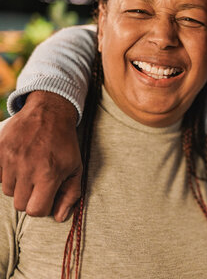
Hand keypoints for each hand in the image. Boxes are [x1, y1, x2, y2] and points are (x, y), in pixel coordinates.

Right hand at [0, 91, 81, 221]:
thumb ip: (71, 194)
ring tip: (30, 170)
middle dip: (29, 197)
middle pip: (19, 204)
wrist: (49, 113)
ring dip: (18, 185)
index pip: (35, 210)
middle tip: (38, 183)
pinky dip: (6, 173)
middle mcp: (27, 168)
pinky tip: (19, 162)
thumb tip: (61, 218)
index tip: (46, 197)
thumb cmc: (65, 144)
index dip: (41, 207)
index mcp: (49, 175)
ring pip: (7, 190)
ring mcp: (10, 159)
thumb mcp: (76, 168)